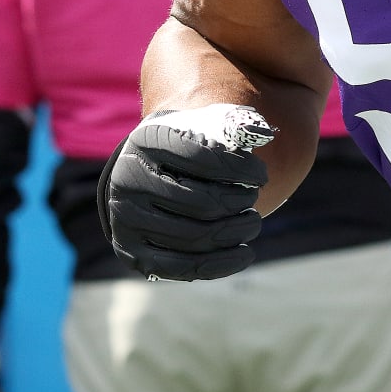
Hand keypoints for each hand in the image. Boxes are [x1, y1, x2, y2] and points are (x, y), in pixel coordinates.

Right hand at [99, 109, 268, 280]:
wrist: (146, 171)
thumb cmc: (186, 147)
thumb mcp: (205, 126)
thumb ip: (236, 124)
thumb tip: (264, 133)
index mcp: (148, 142)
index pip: (203, 158)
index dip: (241, 169)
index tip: (261, 175)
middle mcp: (128, 180)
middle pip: (202, 203)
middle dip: (239, 203)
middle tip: (253, 199)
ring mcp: (126, 219)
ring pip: (195, 237)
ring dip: (236, 232)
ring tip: (252, 222)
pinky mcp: (132, 252)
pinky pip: (182, 267)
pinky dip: (220, 264)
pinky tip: (244, 253)